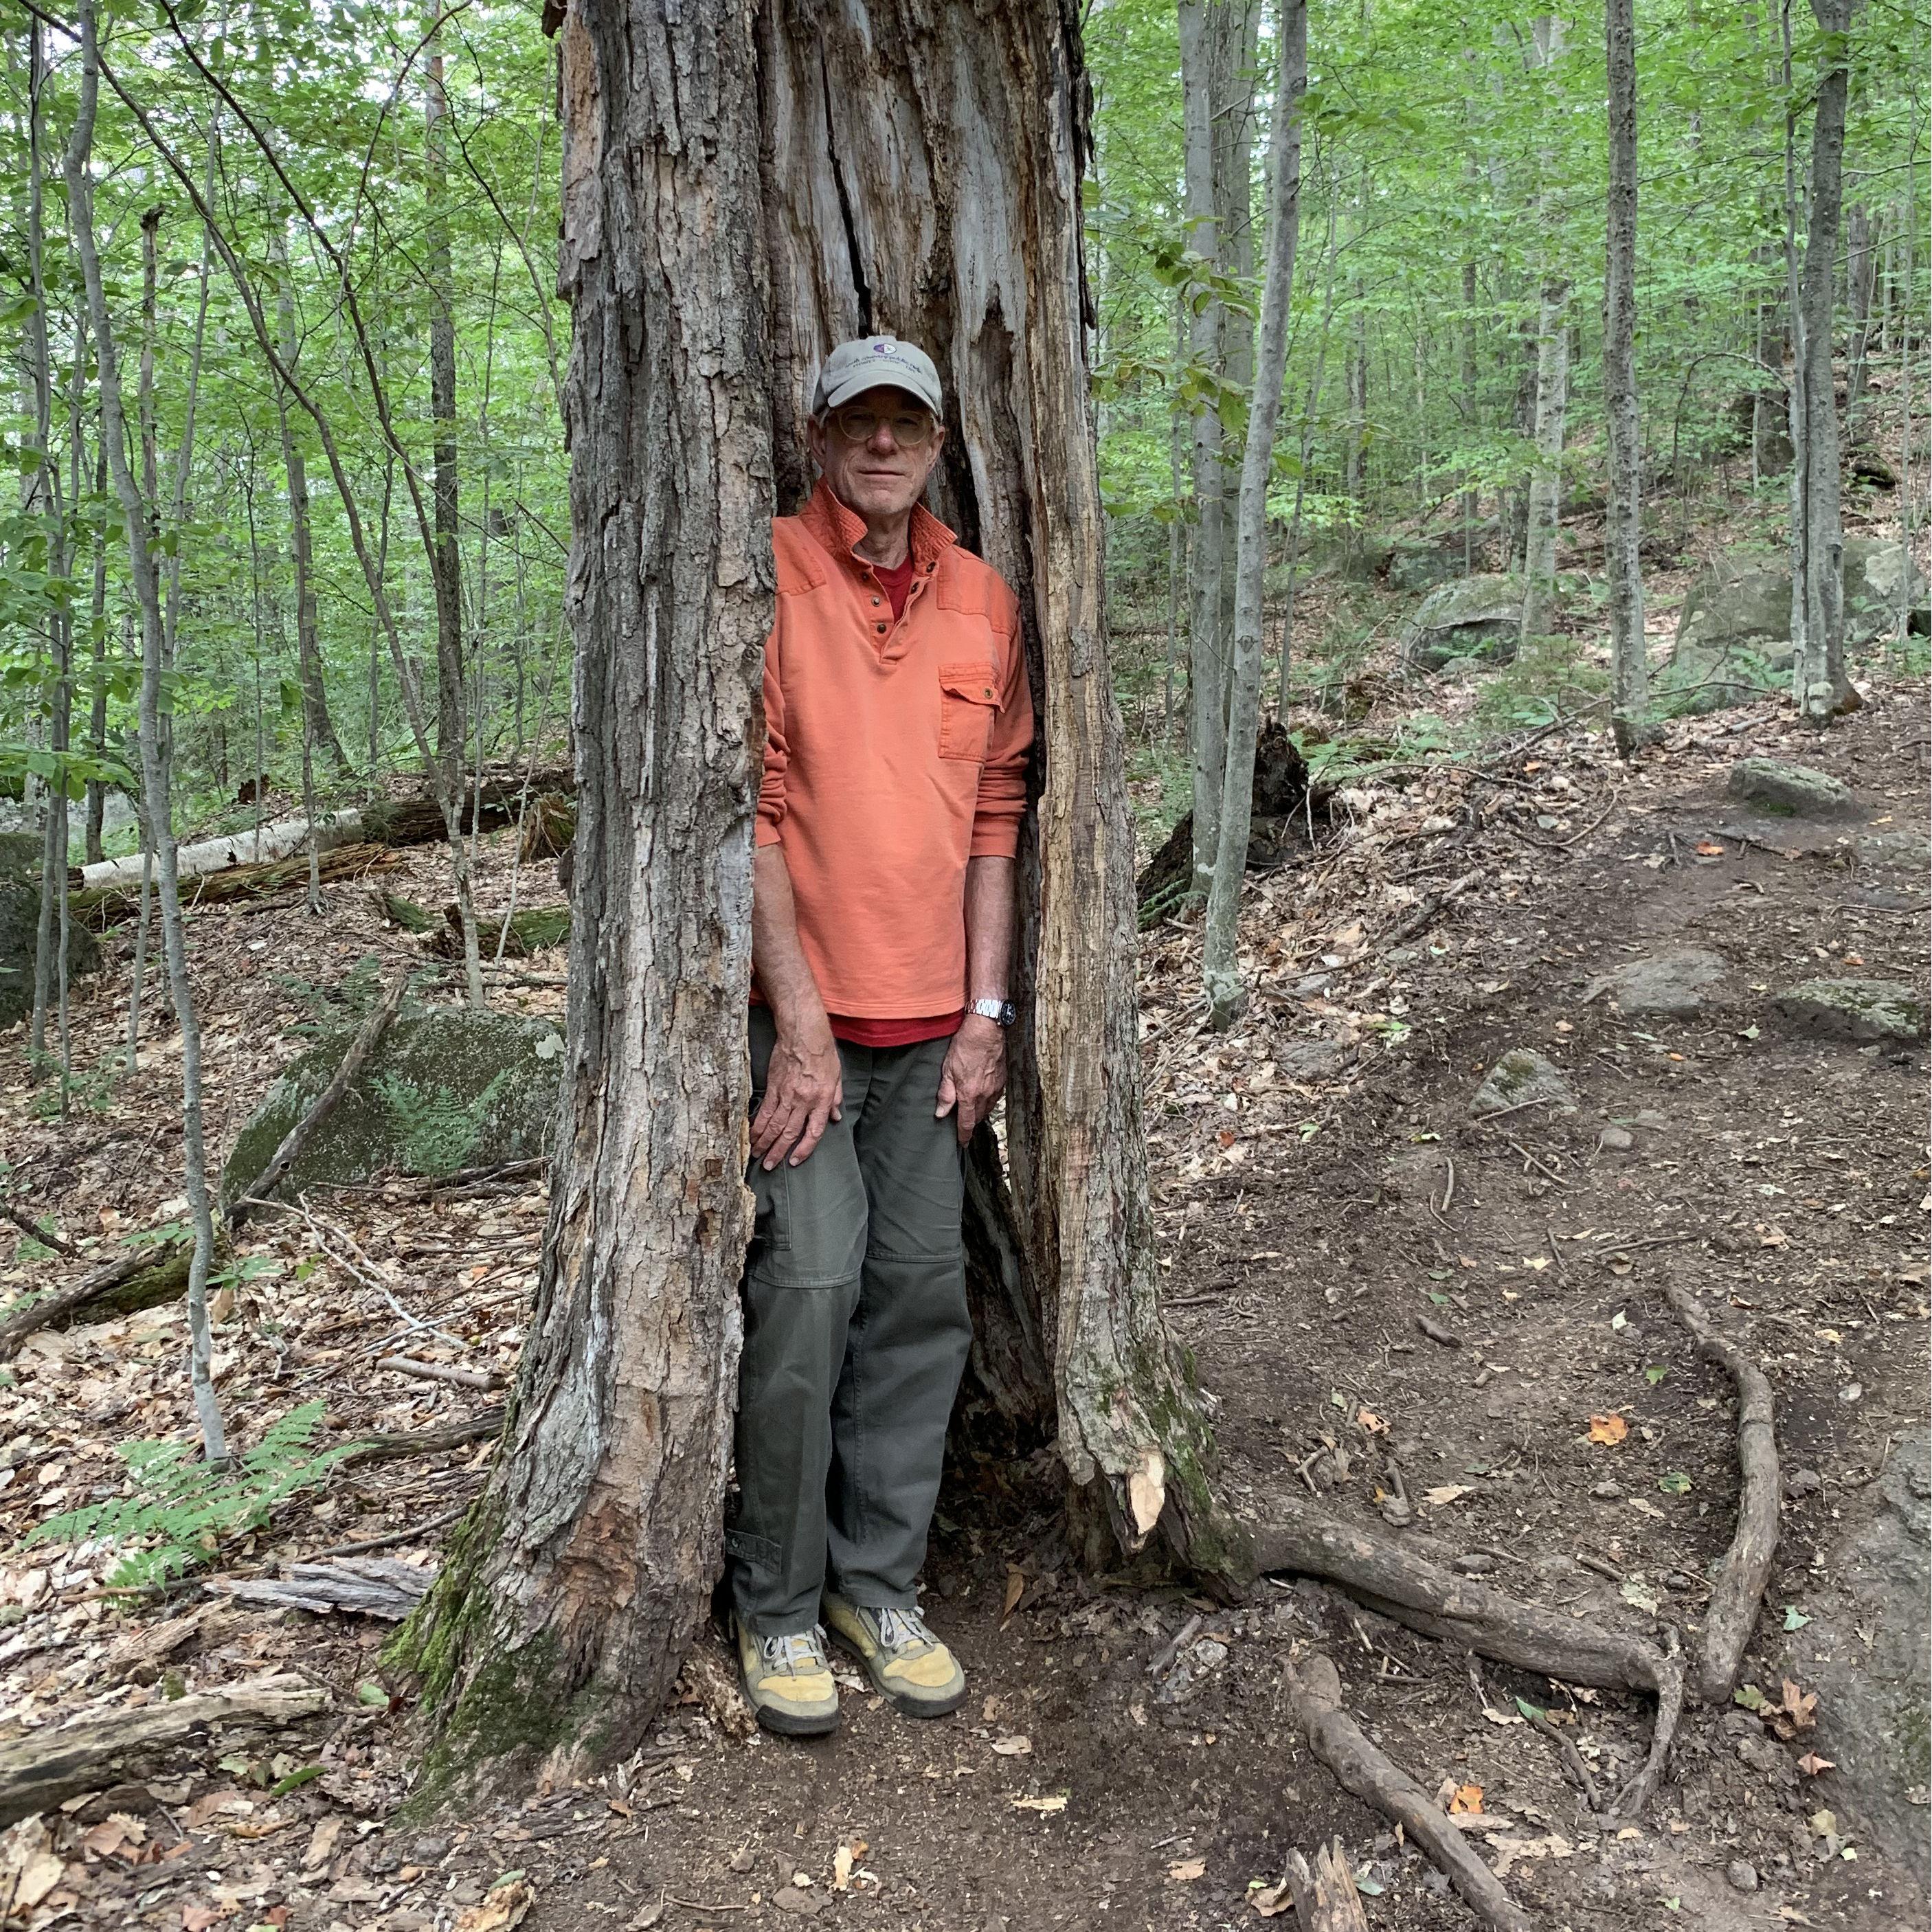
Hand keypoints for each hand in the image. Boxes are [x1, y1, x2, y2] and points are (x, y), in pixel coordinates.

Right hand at [751, 1018, 842, 1169]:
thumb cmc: (823, 1053)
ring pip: (773, 1125)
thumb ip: (835, 1099)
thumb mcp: (836, 1077)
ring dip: (764, 1142)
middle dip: (778, 1152)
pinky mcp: (773, 1087)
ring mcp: (786, 1095)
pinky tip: (751, 1134)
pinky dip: (757, 1125)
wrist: (803, 1035)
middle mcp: (803, 1101)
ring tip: (756, 1155)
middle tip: (769, 1165)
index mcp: (821, 1101)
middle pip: (788, 1133)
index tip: (795, 1160)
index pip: (813, 1132)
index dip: (804, 1149)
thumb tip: (835, 1117)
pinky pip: (764, 1110)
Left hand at [935, 1015, 1005, 1145]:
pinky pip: (995, 1097)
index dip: (964, 1135)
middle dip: (970, 1123)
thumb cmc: (965, 1046)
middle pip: (978, 1117)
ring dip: (979, 1112)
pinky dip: (988, 1101)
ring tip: (971, 1110)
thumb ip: (945, 1094)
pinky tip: (983, 1095)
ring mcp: (995, 1087)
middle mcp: (985, 1094)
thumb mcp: (947, 1070)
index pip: (966, 1123)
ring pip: (987, 1108)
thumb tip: (941, 1113)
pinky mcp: (1002, 1079)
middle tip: (963, 1124)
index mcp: (969, 1094)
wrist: (986, 1030)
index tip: (962, 1143)